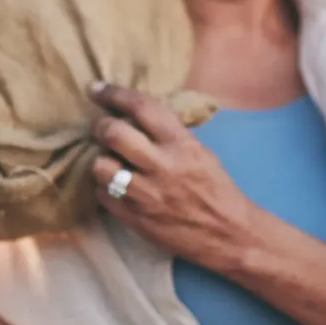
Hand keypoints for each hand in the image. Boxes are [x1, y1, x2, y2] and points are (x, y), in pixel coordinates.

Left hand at [88, 81, 255, 272]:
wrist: (229, 235)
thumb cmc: (215, 188)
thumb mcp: (199, 151)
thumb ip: (169, 133)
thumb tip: (134, 113)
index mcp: (181, 144)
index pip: (142, 107)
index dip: (114, 94)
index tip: (96, 89)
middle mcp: (162, 166)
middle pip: (113, 134)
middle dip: (99, 126)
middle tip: (99, 128)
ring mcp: (147, 195)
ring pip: (101, 166)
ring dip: (100, 161)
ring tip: (110, 162)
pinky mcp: (136, 219)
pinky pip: (102, 195)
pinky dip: (104, 189)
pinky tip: (115, 188)